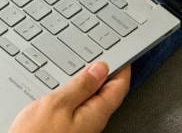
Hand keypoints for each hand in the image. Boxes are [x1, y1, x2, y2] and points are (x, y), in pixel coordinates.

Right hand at [9, 63, 130, 132]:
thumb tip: (100, 69)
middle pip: (108, 94)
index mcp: (96, 114)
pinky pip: (80, 109)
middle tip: (105, 58)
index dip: (123, 69)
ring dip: (90, 84)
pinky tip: (68, 89)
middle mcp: (92, 123)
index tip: (123, 55)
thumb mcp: (58, 104)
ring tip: (86, 68)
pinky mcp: (68, 131)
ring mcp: (81, 128)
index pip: (119, 88)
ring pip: (93, 101)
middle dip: (107, 75)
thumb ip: (80, 86)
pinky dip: (77, 94)